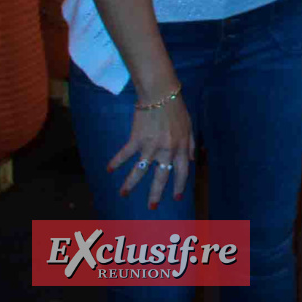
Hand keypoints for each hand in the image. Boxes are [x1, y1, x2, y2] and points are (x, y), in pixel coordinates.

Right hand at [109, 87, 194, 209]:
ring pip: (140, 170)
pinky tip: (109, 170)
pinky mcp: (136, 139)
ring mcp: (151, 146)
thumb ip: (190, 144)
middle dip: (156, 193)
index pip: (182, 171)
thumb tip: (191, 159)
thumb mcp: (189, 126)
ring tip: (123, 194)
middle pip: (161, 176)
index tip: (177, 197)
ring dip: (130, 184)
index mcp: (181, 148)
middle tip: (152, 207)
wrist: (160, 94)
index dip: (180, 185)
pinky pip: (125, 154)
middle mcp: (167, 150)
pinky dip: (116, 162)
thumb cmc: (176, 109)